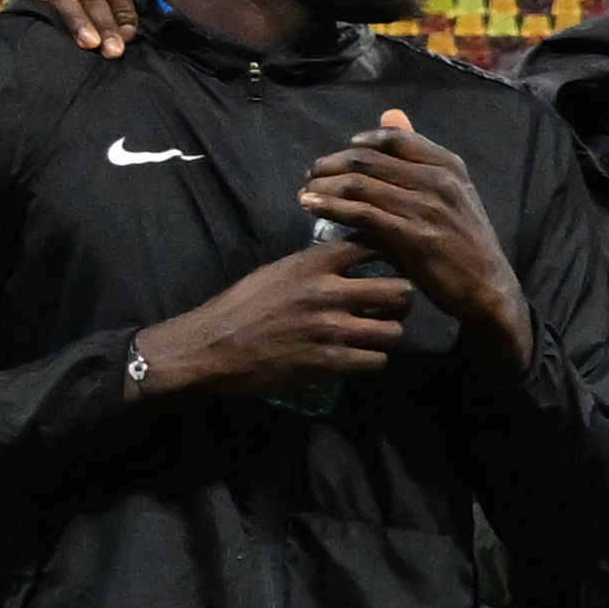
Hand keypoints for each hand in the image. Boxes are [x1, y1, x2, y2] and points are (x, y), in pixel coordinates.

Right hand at [130, 233, 416, 397]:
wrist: (207, 347)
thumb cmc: (239, 307)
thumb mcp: (276, 271)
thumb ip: (314, 265)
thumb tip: (348, 260)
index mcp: (312, 264)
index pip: (373, 246)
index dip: (390, 255)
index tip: (392, 263)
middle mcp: (327, 292)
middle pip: (400, 291)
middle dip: (400, 301)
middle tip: (391, 307)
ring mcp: (330, 328)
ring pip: (394, 331)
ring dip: (388, 335)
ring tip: (375, 335)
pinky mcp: (327, 362)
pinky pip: (376, 361)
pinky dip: (372, 360)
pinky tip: (360, 357)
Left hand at [295, 113, 521, 354]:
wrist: (487, 287)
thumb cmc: (462, 240)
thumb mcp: (450, 191)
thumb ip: (418, 155)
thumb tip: (390, 113)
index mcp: (449, 166)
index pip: (394, 139)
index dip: (360, 144)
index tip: (339, 156)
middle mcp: (440, 181)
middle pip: (369, 160)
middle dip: (332, 165)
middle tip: (312, 175)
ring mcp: (428, 208)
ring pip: (360, 186)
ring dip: (324, 187)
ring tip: (305, 193)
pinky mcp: (413, 236)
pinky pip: (362, 214)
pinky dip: (330, 207)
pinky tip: (312, 207)